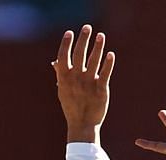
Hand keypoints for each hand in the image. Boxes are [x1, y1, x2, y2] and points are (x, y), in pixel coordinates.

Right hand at [53, 25, 113, 143]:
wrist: (82, 125)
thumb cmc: (72, 107)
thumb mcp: (63, 90)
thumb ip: (60, 74)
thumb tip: (55, 61)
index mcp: (64, 78)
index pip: (64, 56)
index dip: (66, 43)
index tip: (70, 32)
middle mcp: (76, 78)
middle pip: (79, 54)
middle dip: (83, 39)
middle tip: (87, 27)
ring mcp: (88, 84)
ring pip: (94, 61)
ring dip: (97, 47)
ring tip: (101, 36)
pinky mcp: (101, 90)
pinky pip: (105, 74)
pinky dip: (108, 63)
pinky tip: (111, 54)